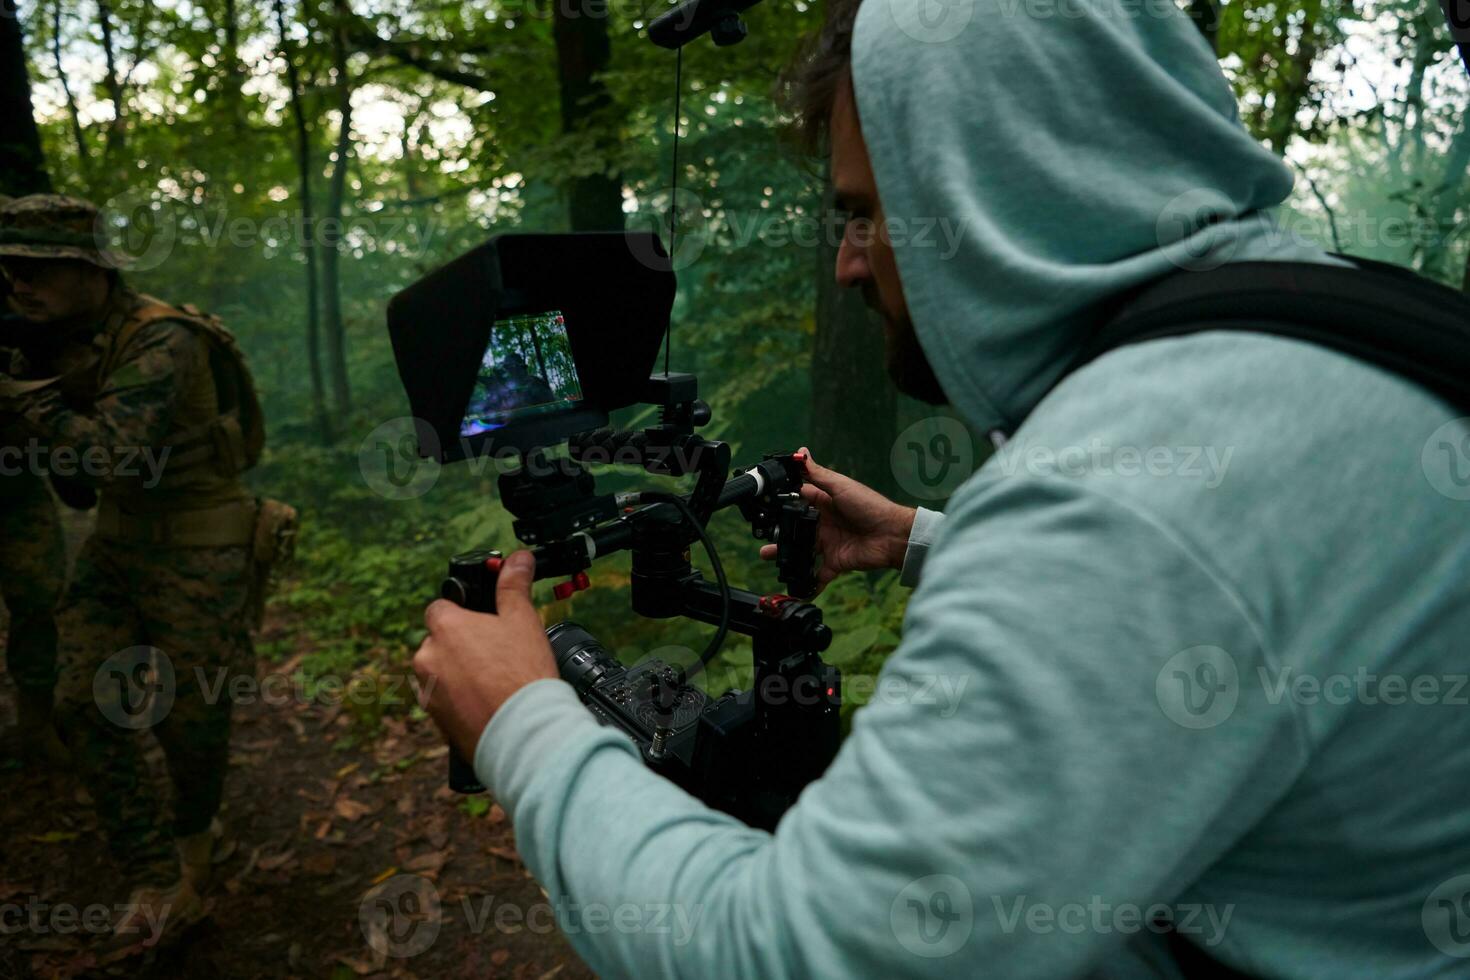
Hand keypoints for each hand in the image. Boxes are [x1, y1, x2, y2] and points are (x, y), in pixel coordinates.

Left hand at [411, 550, 558, 761]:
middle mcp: (427, 657)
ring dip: (459, 674)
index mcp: (444, 627)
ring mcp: (428, 691)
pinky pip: (444, 701)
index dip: (465, 613)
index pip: (441, 607)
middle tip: (497, 655)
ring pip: (441, 672)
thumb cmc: (522, 674)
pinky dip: (460, 700)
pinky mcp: (434, 720)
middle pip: (440, 641)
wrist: (522, 733)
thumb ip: (514, 585)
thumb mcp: (523, 620)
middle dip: (462, 646)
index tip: (484, 623)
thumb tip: (519, 558)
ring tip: (495, 682)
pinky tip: (487, 703)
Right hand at [761, 448, 916, 594]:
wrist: (892, 535)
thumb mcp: (841, 486)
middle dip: (779, 531)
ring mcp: (829, 543)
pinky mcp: (835, 562)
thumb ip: (818, 473)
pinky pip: (819, 574)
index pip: (799, 500)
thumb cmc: (870, 506)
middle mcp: (825, 523)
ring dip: (785, 554)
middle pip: (796, 527)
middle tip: (762, 534)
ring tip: (767, 556)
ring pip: (802, 550)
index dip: (783, 502)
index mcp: (825, 503)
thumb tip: (800, 452)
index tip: (764, 502)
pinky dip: (809, 584)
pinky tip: (795, 589)